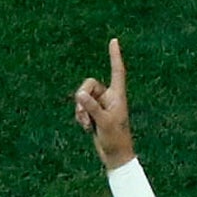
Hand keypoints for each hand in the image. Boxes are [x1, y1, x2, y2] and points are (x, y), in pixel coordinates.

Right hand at [73, 38, 134, 169]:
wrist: (115, 155)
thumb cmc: (115, 139)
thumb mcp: (103, 122)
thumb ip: (91, 107)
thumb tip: (79, 94)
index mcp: (117, 95)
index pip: (117, 71)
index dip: (115, 56)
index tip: (114, 41)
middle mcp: (109, 97)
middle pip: (89, 84)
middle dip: (82, 97)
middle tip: (82, 113)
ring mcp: (101, 105)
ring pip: (82, 97)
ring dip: (80, 110)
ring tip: (86, 124)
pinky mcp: (94, 114)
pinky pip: (81, 108)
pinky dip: (80, 116)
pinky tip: (86, 127)